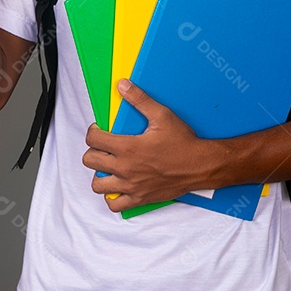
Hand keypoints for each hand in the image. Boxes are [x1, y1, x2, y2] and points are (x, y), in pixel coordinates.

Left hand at [82, 79, 216, 211]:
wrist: (200, 165)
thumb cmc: (183, 141)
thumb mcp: (162, 115)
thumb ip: (139, 99)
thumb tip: (122, 85)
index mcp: (128, 148)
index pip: (93, 140)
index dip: (93, 132)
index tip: (99, 130)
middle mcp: (126, 169)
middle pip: (90, 161)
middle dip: (94, 150)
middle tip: (104, 146)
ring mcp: (131, 186)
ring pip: (98, 184)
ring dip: (100, 174)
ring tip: (109, 166)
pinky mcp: (139, 198)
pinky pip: (114, 204)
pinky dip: (112, 196)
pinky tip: (118, 185)